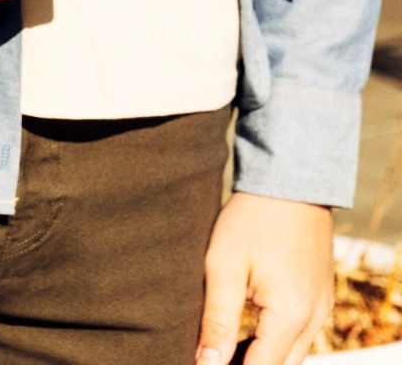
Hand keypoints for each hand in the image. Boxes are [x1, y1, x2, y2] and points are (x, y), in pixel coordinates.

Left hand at [196, 192, 333, 364]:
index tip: (204, 361)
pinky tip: (248, 327)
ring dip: (262, 354)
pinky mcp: (321, 295)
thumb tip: (207, 364)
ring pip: (292, 352)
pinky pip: (300, 333)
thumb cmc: (251, 219)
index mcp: (291, 315)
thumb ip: (218, 320)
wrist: (288, 181)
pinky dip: (275, 338)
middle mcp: (315, 318)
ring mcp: (322, 307)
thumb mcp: (223, 266)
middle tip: (211, 352)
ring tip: (224, 343)